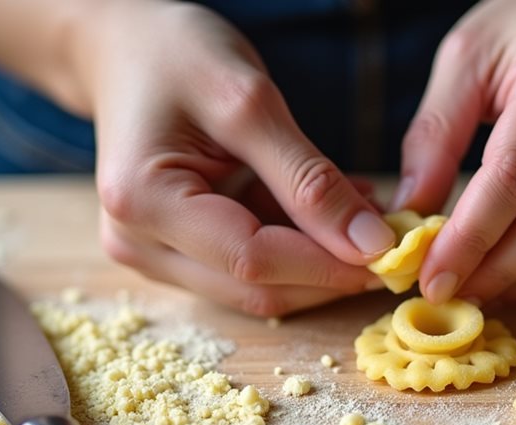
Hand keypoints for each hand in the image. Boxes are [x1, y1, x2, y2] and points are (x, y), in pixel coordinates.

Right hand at [78, 2, 394, 315]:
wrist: (123, 47)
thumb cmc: (176, 55)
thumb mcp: (249, 102)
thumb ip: (308, 178)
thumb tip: (369, 245)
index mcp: (144, 201)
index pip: (252, 259)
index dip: (328, 264)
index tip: (392, 250)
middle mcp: (138, 242)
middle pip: (255, 287)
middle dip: (329, 271)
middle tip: (390, 238)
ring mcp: (152, 252)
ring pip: (256, 286)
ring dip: (318, 261)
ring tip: (365, 214)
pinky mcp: (172, 251)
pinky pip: (246, 265)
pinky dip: (297, 246)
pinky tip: (333, 212)